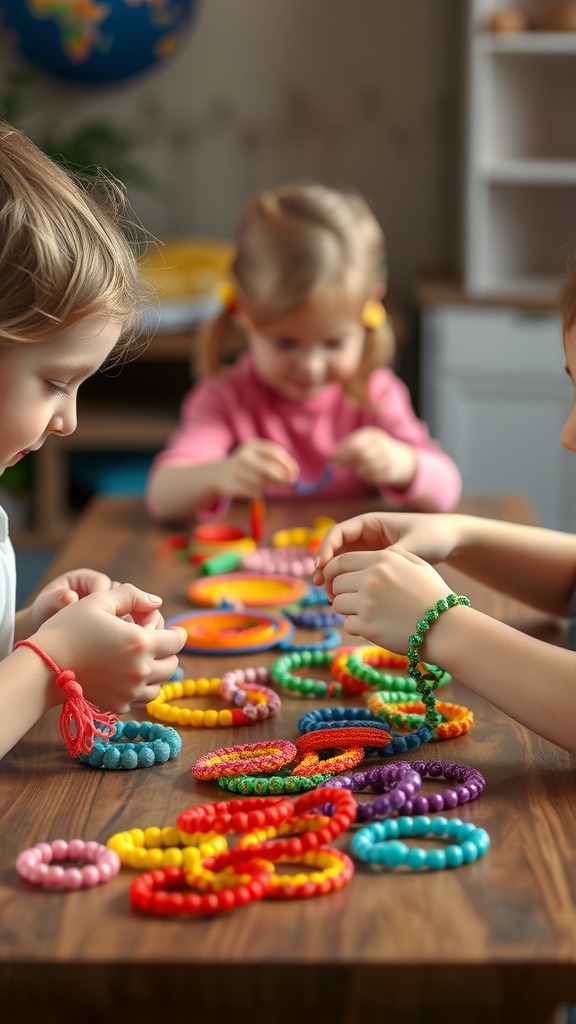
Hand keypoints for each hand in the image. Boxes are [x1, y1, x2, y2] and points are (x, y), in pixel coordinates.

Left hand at [28, 568, 118, 630]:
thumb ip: (56, 598)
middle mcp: (100, 589)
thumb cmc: (45, 611)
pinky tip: (117, 642)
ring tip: (115, 636)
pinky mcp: (112, 618)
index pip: (102, 582)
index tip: (100, 614)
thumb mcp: (46, 603)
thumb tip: (70, 597)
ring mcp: (107, 603)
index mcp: (85, 578)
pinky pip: (122, 621)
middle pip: (118, 594)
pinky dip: (121, 630)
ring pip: (124, 608)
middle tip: (112, 627)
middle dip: (117, 609)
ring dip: (122, 621)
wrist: (49, 629)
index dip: (104, 596)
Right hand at [32, 584, 186, 713]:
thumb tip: (157, 603)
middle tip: (154, 642)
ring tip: (142, 659)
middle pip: (172, 665)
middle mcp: (140, 670)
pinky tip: (126, 675)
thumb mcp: (99, 600)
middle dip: (168, 652)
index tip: (172, 630)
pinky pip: (140, 698)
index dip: (177, 632)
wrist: (43, 666)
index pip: (177, 641)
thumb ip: (132, 595)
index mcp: (140, 642)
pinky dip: (140, 688)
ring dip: (157, 672)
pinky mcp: (118, 705)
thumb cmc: (68, 628)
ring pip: (159, 685)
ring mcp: (130, 691)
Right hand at [222, 439, 299, 497]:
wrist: (218, 474)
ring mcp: (237, 471)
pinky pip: (254, 492)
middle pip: (268, 468)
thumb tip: (293, 476)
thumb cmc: (248, 466)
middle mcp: (243, 456)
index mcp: (252, 445)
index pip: (274, 452)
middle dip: (282, 477)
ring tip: (260, 482)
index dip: (287, 463)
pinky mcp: (233, 485)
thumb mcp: (260, 458)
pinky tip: (249, 487)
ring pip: (262, 482)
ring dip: (267, 485)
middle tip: (290, 482)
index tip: (295, 472)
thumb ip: (277, 465)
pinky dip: (257, 492)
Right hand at [314, 511, 460, 598]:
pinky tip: (346, 599)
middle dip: (326, 566)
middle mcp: (366, 535)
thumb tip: (369, 570)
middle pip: (336, 549)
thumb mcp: (412, 545)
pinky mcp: (376, 565)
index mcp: (370, 522)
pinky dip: (348, 584)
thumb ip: (390, 556)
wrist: (451, 541)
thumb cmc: (433, 535)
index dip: (325, 548)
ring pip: (343, 563)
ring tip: (330, 596)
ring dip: (334, 578)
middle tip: (320, 584)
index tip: (322, 566)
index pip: (337, 533)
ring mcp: (370, 550)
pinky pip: (355, 573)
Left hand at [328, 544, 451, 652]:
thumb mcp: (418, 564)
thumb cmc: (433, 596)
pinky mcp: (367, 626)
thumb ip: (393, 554)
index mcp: (381, 560)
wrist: (446, 628)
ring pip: (337, 604)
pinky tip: (373, 627)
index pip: (342, 561)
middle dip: (342, 591)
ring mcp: (367, 603)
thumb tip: (371, 555)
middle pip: (337, 582)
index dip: (333, 570)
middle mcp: (370, 578)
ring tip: (366, 614)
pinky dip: (356, 627)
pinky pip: (347, 624)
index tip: (333, 579)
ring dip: (347, 610)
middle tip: (355, 600)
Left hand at [332, 427, 416, 488]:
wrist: (400, 459)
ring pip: (365, 466)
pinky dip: (366, 476)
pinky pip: (372, 476)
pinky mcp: (391, 470)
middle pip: (359, 451)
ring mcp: (387, 456)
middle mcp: (380, 443)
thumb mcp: (361, 445)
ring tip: (358, 469)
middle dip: (346, 459)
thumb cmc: (373, 451)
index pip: (354, 442)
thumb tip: (331, 459)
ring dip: (357, 469)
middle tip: (339, 466)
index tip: (332, 460)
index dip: (341, 452)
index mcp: (371, 434)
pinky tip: (367, 473)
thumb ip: (346, 450)